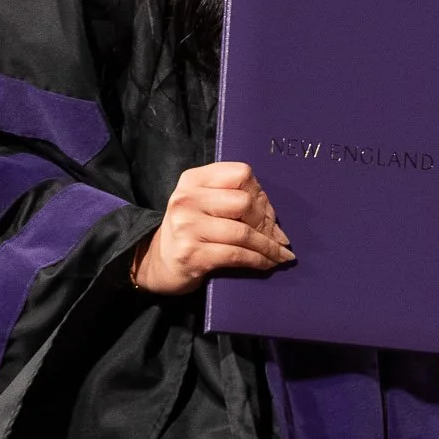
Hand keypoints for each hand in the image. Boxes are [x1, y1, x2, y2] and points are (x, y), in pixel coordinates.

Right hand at [130, 162, 293, 294]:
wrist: (158, 263)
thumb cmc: (189, 231)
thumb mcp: (203, 204)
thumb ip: (231, 198)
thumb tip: (275, 220)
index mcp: (193, 179)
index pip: (240, 174)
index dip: (262, 195)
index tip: (270, 214)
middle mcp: (187, 199)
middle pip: (244, 202)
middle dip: (267, 223)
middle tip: (278, 238)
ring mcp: (187, 226)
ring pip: (243, 232)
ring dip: (268, 246)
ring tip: (280, 255)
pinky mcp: (191, 254)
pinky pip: (236, 254)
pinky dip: (258, 260)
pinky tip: (267, 264)